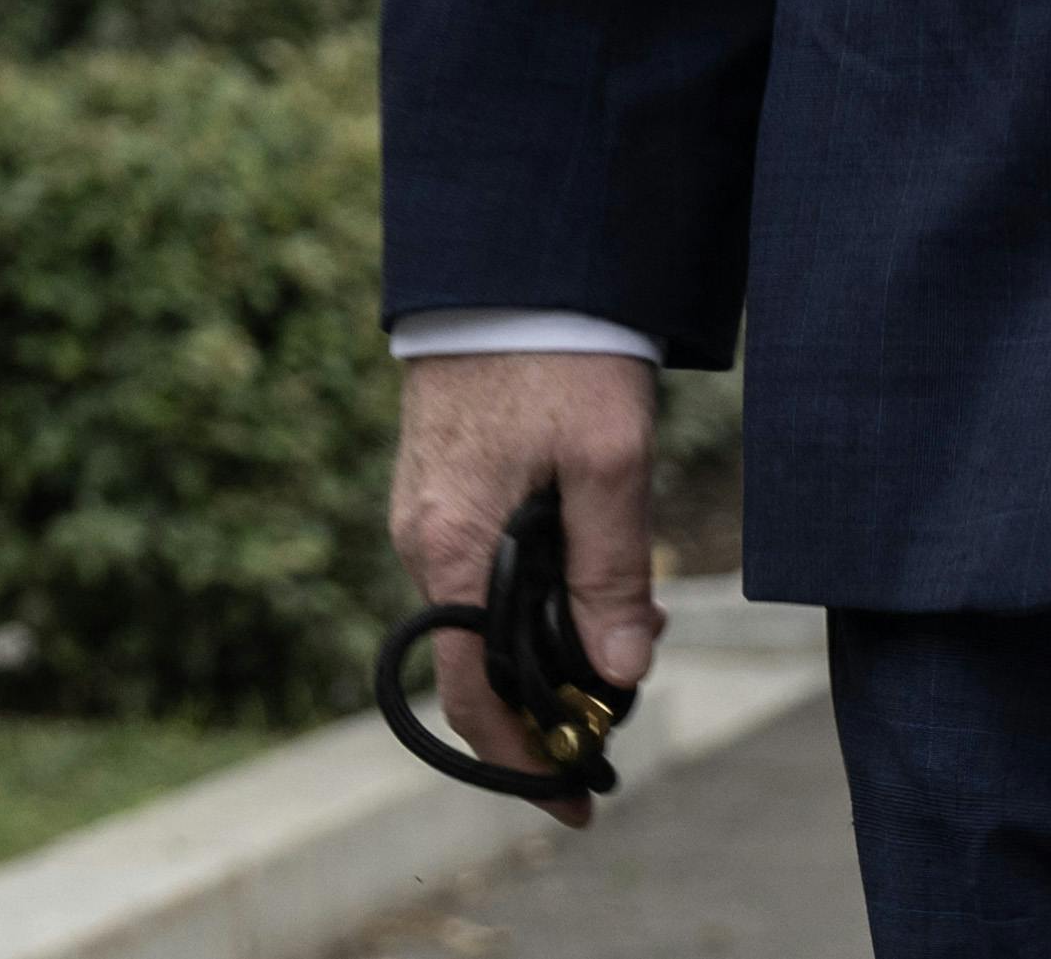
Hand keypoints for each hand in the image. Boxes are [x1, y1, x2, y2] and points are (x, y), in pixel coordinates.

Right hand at [389, 349, 663, 825]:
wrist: (516, 253)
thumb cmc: (562, 346)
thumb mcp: (609, 459)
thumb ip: (610, 570)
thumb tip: (618, 675)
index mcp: (449, 545)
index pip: (471, 690)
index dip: (519, 756)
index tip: (571, 798)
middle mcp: (420, 537)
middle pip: (480, 657)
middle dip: (550, 693)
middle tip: (628, 693)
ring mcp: (425, 507)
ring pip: (485, 609)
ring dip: (548, 634)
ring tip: (629, 622)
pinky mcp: (443, 479)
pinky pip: (481, 563)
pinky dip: (532, 587)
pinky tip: (592, 566)